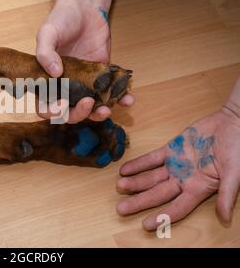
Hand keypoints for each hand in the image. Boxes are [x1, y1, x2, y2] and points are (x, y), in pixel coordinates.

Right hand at [36, 0, 133, 122]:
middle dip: (78, 114)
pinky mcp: (103, 77)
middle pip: (69, 112)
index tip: (62, 105)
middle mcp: (65, 86)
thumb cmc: (61, 19)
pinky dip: (120, 99)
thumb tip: (54, 73)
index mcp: (46, 80)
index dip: (51, 111)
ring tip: (107, 110)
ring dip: (98, 114)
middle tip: (89, 103)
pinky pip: (111, 93)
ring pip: (90, 108)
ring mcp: (85, 83)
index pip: (44, 105)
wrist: (85, 7)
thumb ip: (45, 52)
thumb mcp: (47, 33)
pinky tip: (128, 99)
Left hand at [116, 108, 239, 229]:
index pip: (177, 208)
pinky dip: (138, 164)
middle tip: (120, 209)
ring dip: (135, 183)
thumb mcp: (235, 172)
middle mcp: (184, 180)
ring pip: (151, 177)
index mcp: (199, 188)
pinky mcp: (171, 149)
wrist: (233, 123)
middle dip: (139, 202)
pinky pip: (151, 159)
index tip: (145, 225)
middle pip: (158, 194)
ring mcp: (175, 165)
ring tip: (119, 186)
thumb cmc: (237, 149)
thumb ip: (227, 194)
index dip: (162, 217)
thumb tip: (225, 218)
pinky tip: (124, 170)